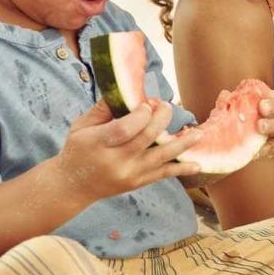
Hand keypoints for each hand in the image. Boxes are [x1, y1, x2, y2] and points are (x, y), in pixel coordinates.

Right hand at [53, 98, 203, 203]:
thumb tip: (126, 88)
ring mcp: (129, 174)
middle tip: (168, 107)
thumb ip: (103, 108)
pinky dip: (181, 169)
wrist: (74, 185)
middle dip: (162, 119)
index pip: (126, 128)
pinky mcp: (138, 182)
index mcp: (99, 143)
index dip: (141, 114)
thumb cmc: (78, 149)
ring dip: (182, 144)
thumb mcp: (81, 126)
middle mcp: (116, 160)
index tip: (148, 103)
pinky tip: (198, 164)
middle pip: (147, 138)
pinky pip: (163, 175)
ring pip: (161, 157)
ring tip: (199, 133)